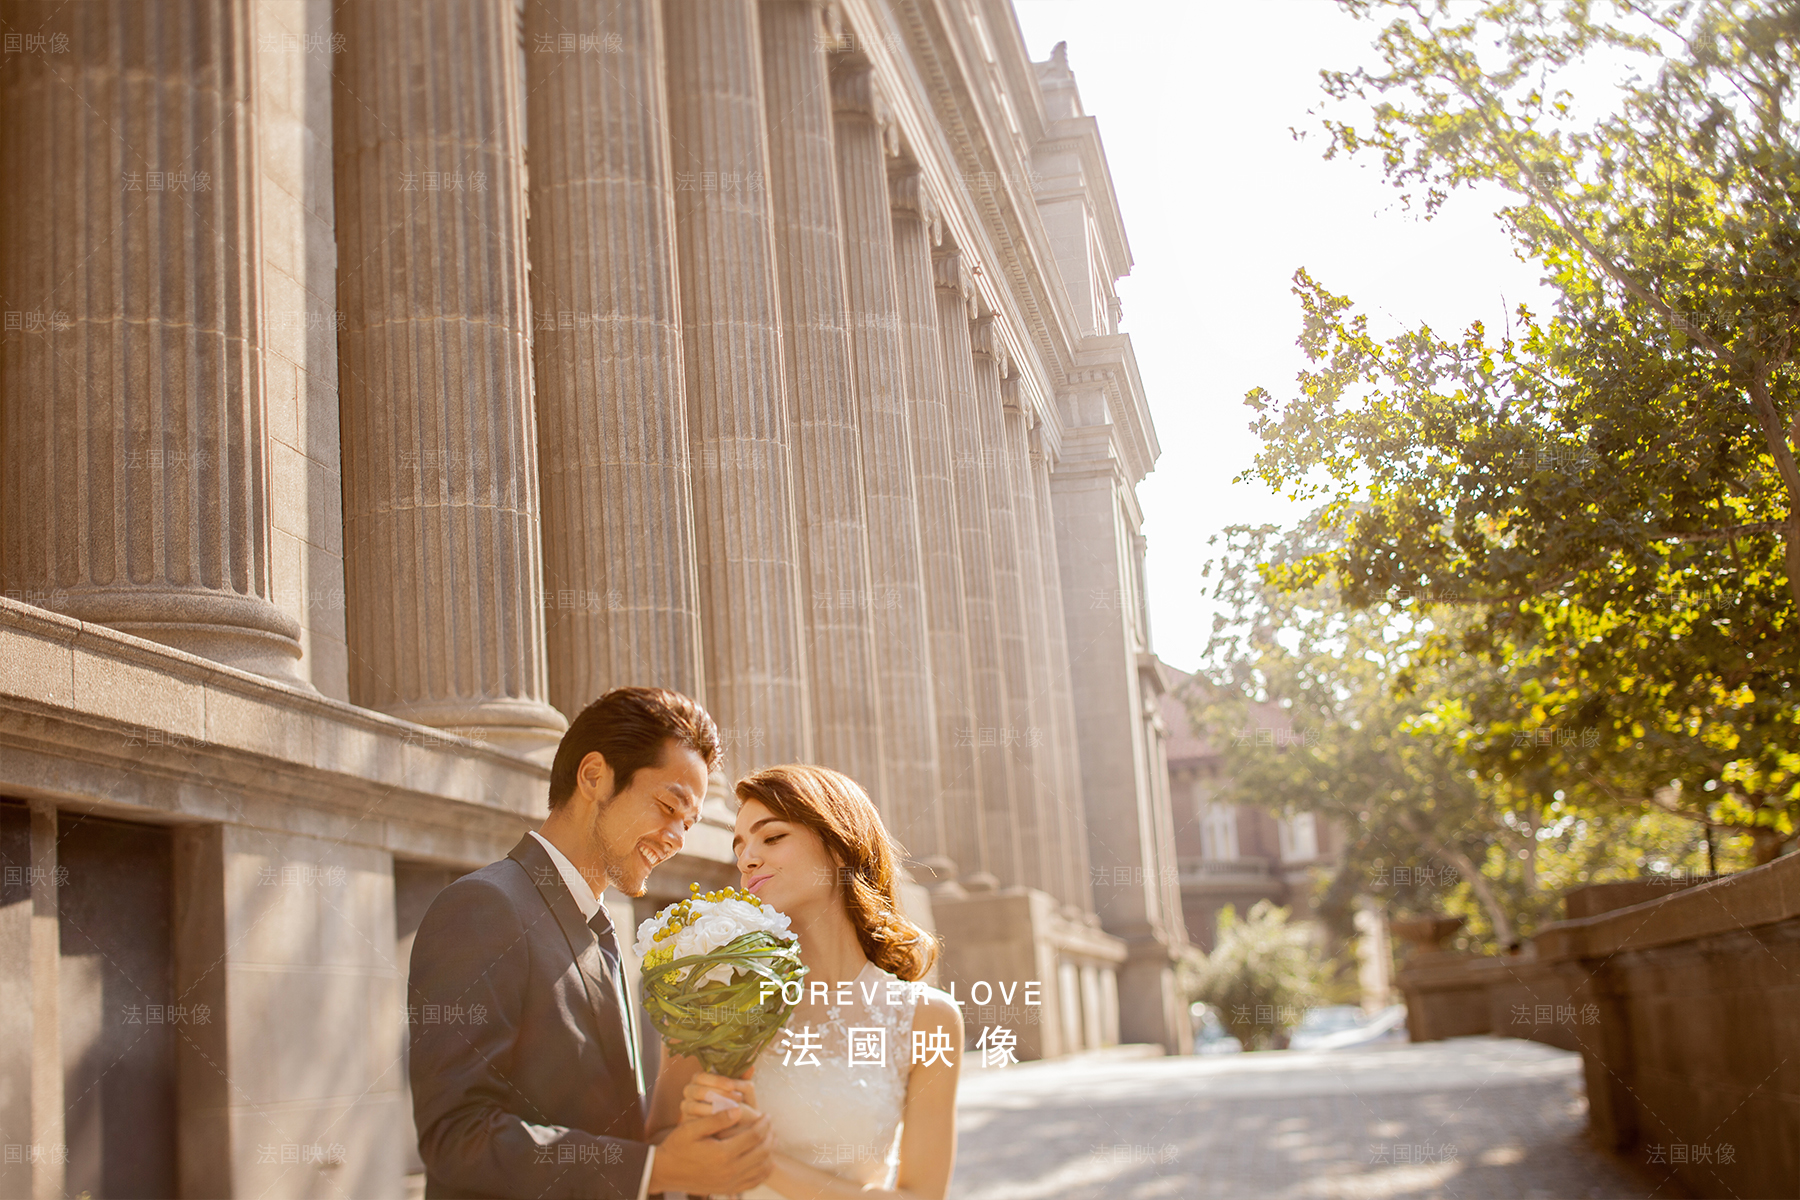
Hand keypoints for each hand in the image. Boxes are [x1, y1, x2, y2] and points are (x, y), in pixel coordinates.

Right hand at [647, 1107, 773, 1194]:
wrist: (664, 1172)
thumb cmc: (676, 1146)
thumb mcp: (691, 1128)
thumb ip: (716, 1119)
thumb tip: (738, 1110)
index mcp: (722, 1154)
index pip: (754, 1136)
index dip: (764, 1123)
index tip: (767, 1114)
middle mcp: (729, 1171)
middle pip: (762, 1152)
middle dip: (770, 1136)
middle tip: (771, 1124)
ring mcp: (729, 1183)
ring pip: (761, 1169)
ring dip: (770, 1153)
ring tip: (771, 1138)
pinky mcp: (727, 1190)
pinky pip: (753, 1182)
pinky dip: (763, 1171)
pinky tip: (765, 1161)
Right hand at [680, 1068, 758, 1123]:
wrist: (729, 1127)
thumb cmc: (735, 1103)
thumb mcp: (740, 1090)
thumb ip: (742, 1079)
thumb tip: (751, 1066)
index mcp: (699, 1079)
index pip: (702, 1076)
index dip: (717, 1080)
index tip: (732, 1086)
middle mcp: (690, 1091)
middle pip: (697, 1090)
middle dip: (717, 1095)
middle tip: (735, 1100)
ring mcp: (686, 1107)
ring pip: (692, 1106)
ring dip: (711, 1109)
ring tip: (729, 1112)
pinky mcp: (686, 1123)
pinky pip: (692, 1122)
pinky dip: (706, 1122)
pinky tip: (720, 1124)